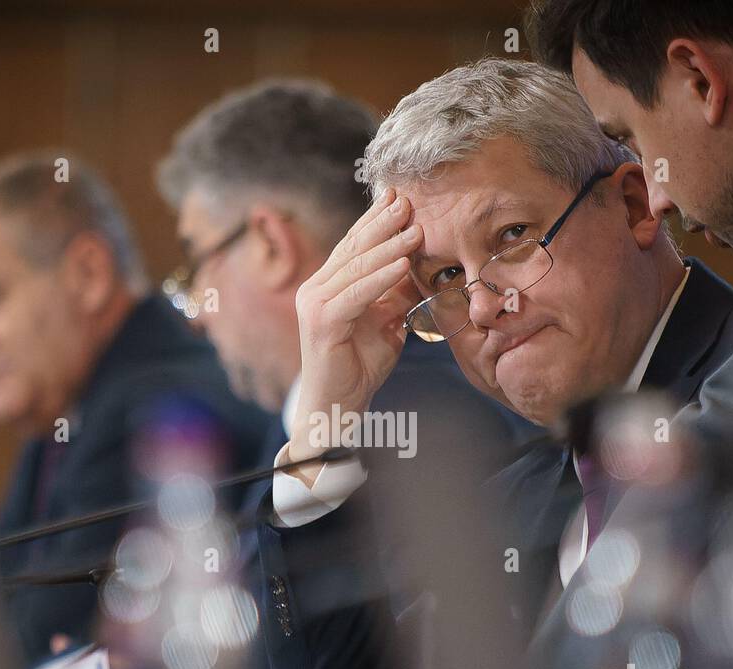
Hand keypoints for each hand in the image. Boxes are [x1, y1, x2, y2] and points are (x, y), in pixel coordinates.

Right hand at [287, 188, 423, 482]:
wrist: (338, 406)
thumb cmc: (359, 366)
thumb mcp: (387, 322)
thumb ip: (396, 294)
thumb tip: (418, 265)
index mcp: (328, 285)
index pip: (354, 245)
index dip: (377, 220)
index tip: (402, 198)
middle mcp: (315, 288)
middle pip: (354, 248)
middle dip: (383, 223)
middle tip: (408, 201)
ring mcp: (314, 303)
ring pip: (356, 268)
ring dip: (388, 247)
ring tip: (415, 230)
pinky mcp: (321, 322)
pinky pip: (355, 295)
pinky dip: (380, 279)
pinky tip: (402, 265)